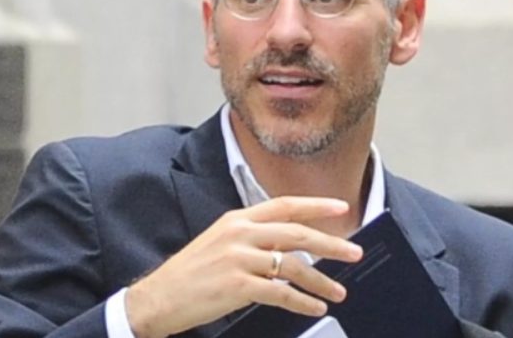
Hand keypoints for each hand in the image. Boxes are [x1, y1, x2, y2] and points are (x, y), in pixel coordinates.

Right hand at [124, 196, 363, 337]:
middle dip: (331, 244)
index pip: (284, 205)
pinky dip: (302, 302)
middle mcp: (240, 234)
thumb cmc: (191, 272)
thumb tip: (289, 242)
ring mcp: (239, 259)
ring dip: (321, 281)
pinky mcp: (237, 285)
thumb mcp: (220, 241)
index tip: (341, 207)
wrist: (158, 297)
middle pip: (297, 233)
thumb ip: (252, 236)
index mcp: (238, 219)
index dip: (316, 205)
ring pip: (293, 266)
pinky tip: (314, 307)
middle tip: (354, 253)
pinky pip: (280, 293)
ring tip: (338, 292)